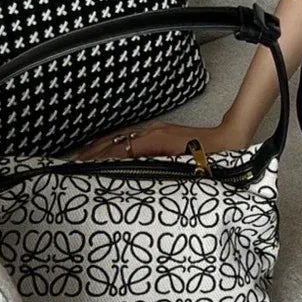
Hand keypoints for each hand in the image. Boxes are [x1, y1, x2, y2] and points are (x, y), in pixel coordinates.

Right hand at [71, 119, 226, 160]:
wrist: (230, 140)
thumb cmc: (211, 157)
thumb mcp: (183, 166)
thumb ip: (157, 168)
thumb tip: (131, 170)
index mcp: (155, 140)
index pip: (119, 149)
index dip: (98, 159)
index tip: (80, 169)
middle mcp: (151, 132)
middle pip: (114, 140)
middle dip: (91, 152)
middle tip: (71, 166)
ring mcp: (155, 131)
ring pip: (119, 137)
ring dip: (99, 147)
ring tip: (80, 159)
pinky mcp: (159, 133)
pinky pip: (129, 136)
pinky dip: (112, 143)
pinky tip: (105, 151)